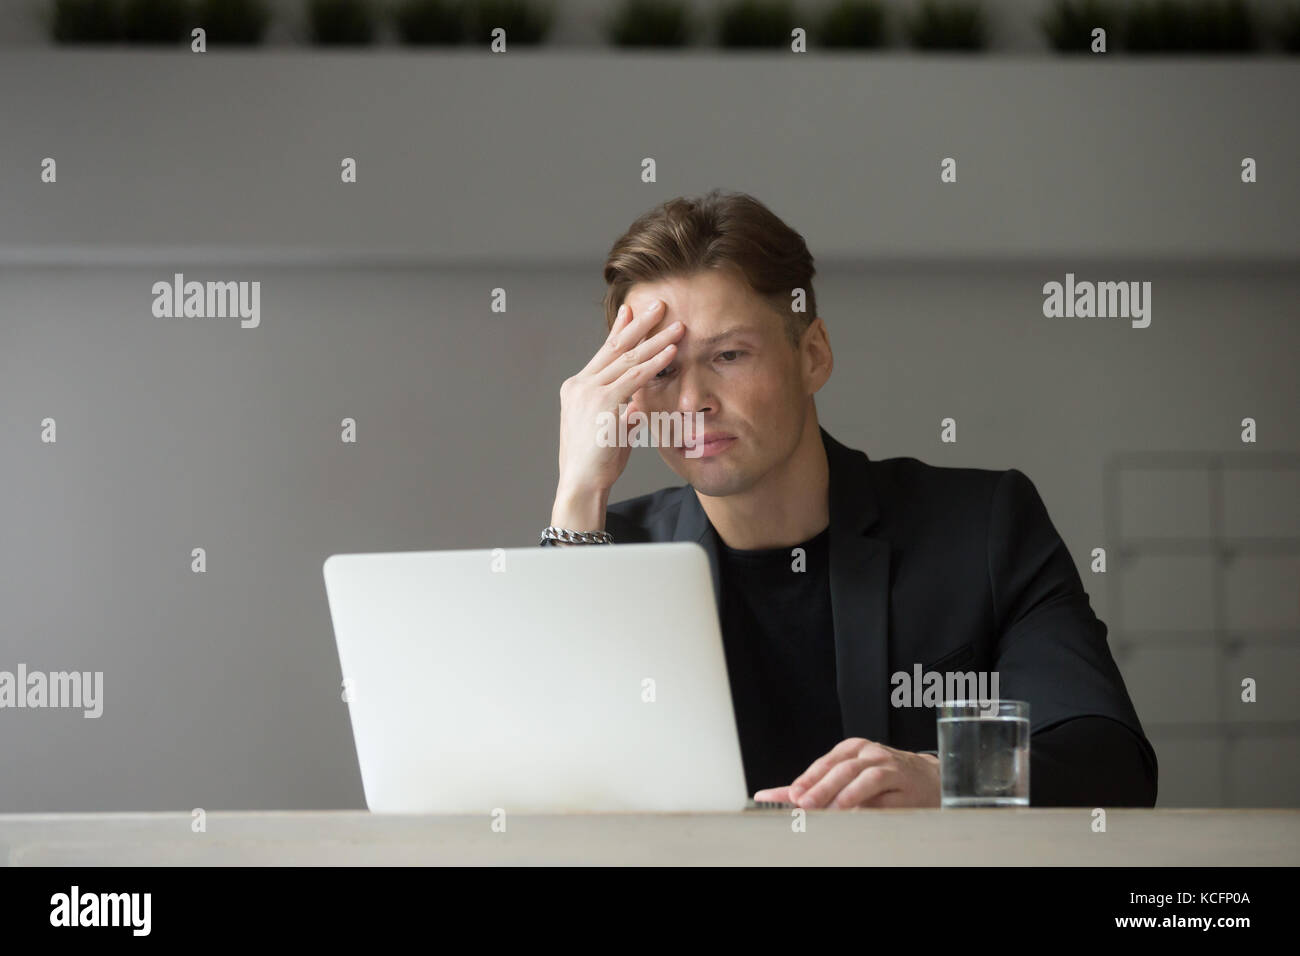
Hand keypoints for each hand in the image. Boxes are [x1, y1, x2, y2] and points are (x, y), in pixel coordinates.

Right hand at [553, 299, 683, 521]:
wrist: (581, 483)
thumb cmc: (596, 462)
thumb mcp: (610, 429)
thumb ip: (622, 411)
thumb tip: (637, 403)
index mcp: (577, 388)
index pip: (604, 353)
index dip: (620, 330)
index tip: (632, 311)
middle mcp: (581, 385)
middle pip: (616, 347)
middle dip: (640, 324)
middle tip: (658, 304)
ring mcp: (590, 392)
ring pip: (629, 359)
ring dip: (656, 341)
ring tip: (677, 326)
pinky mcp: (603, 404)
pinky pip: (635, 378)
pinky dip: (655, 364)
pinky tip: (671, 353)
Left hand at [753, 738, 940, 808]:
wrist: (929, 779)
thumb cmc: (883, 778)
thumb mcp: (848, 776)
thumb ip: (813, 787)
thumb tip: (770, 796)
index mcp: (852, 749)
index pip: (825, 763)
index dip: (807, 779)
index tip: (790, 796)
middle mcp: (870, 754)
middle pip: (842, 769)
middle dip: (821, 787)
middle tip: (804, 804)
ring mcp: (890, 768)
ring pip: (864, 777)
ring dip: (845, 794)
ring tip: (829, 809)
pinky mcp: (906, 785)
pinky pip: (886, 794)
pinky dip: (870, 804)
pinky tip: (857, 813)